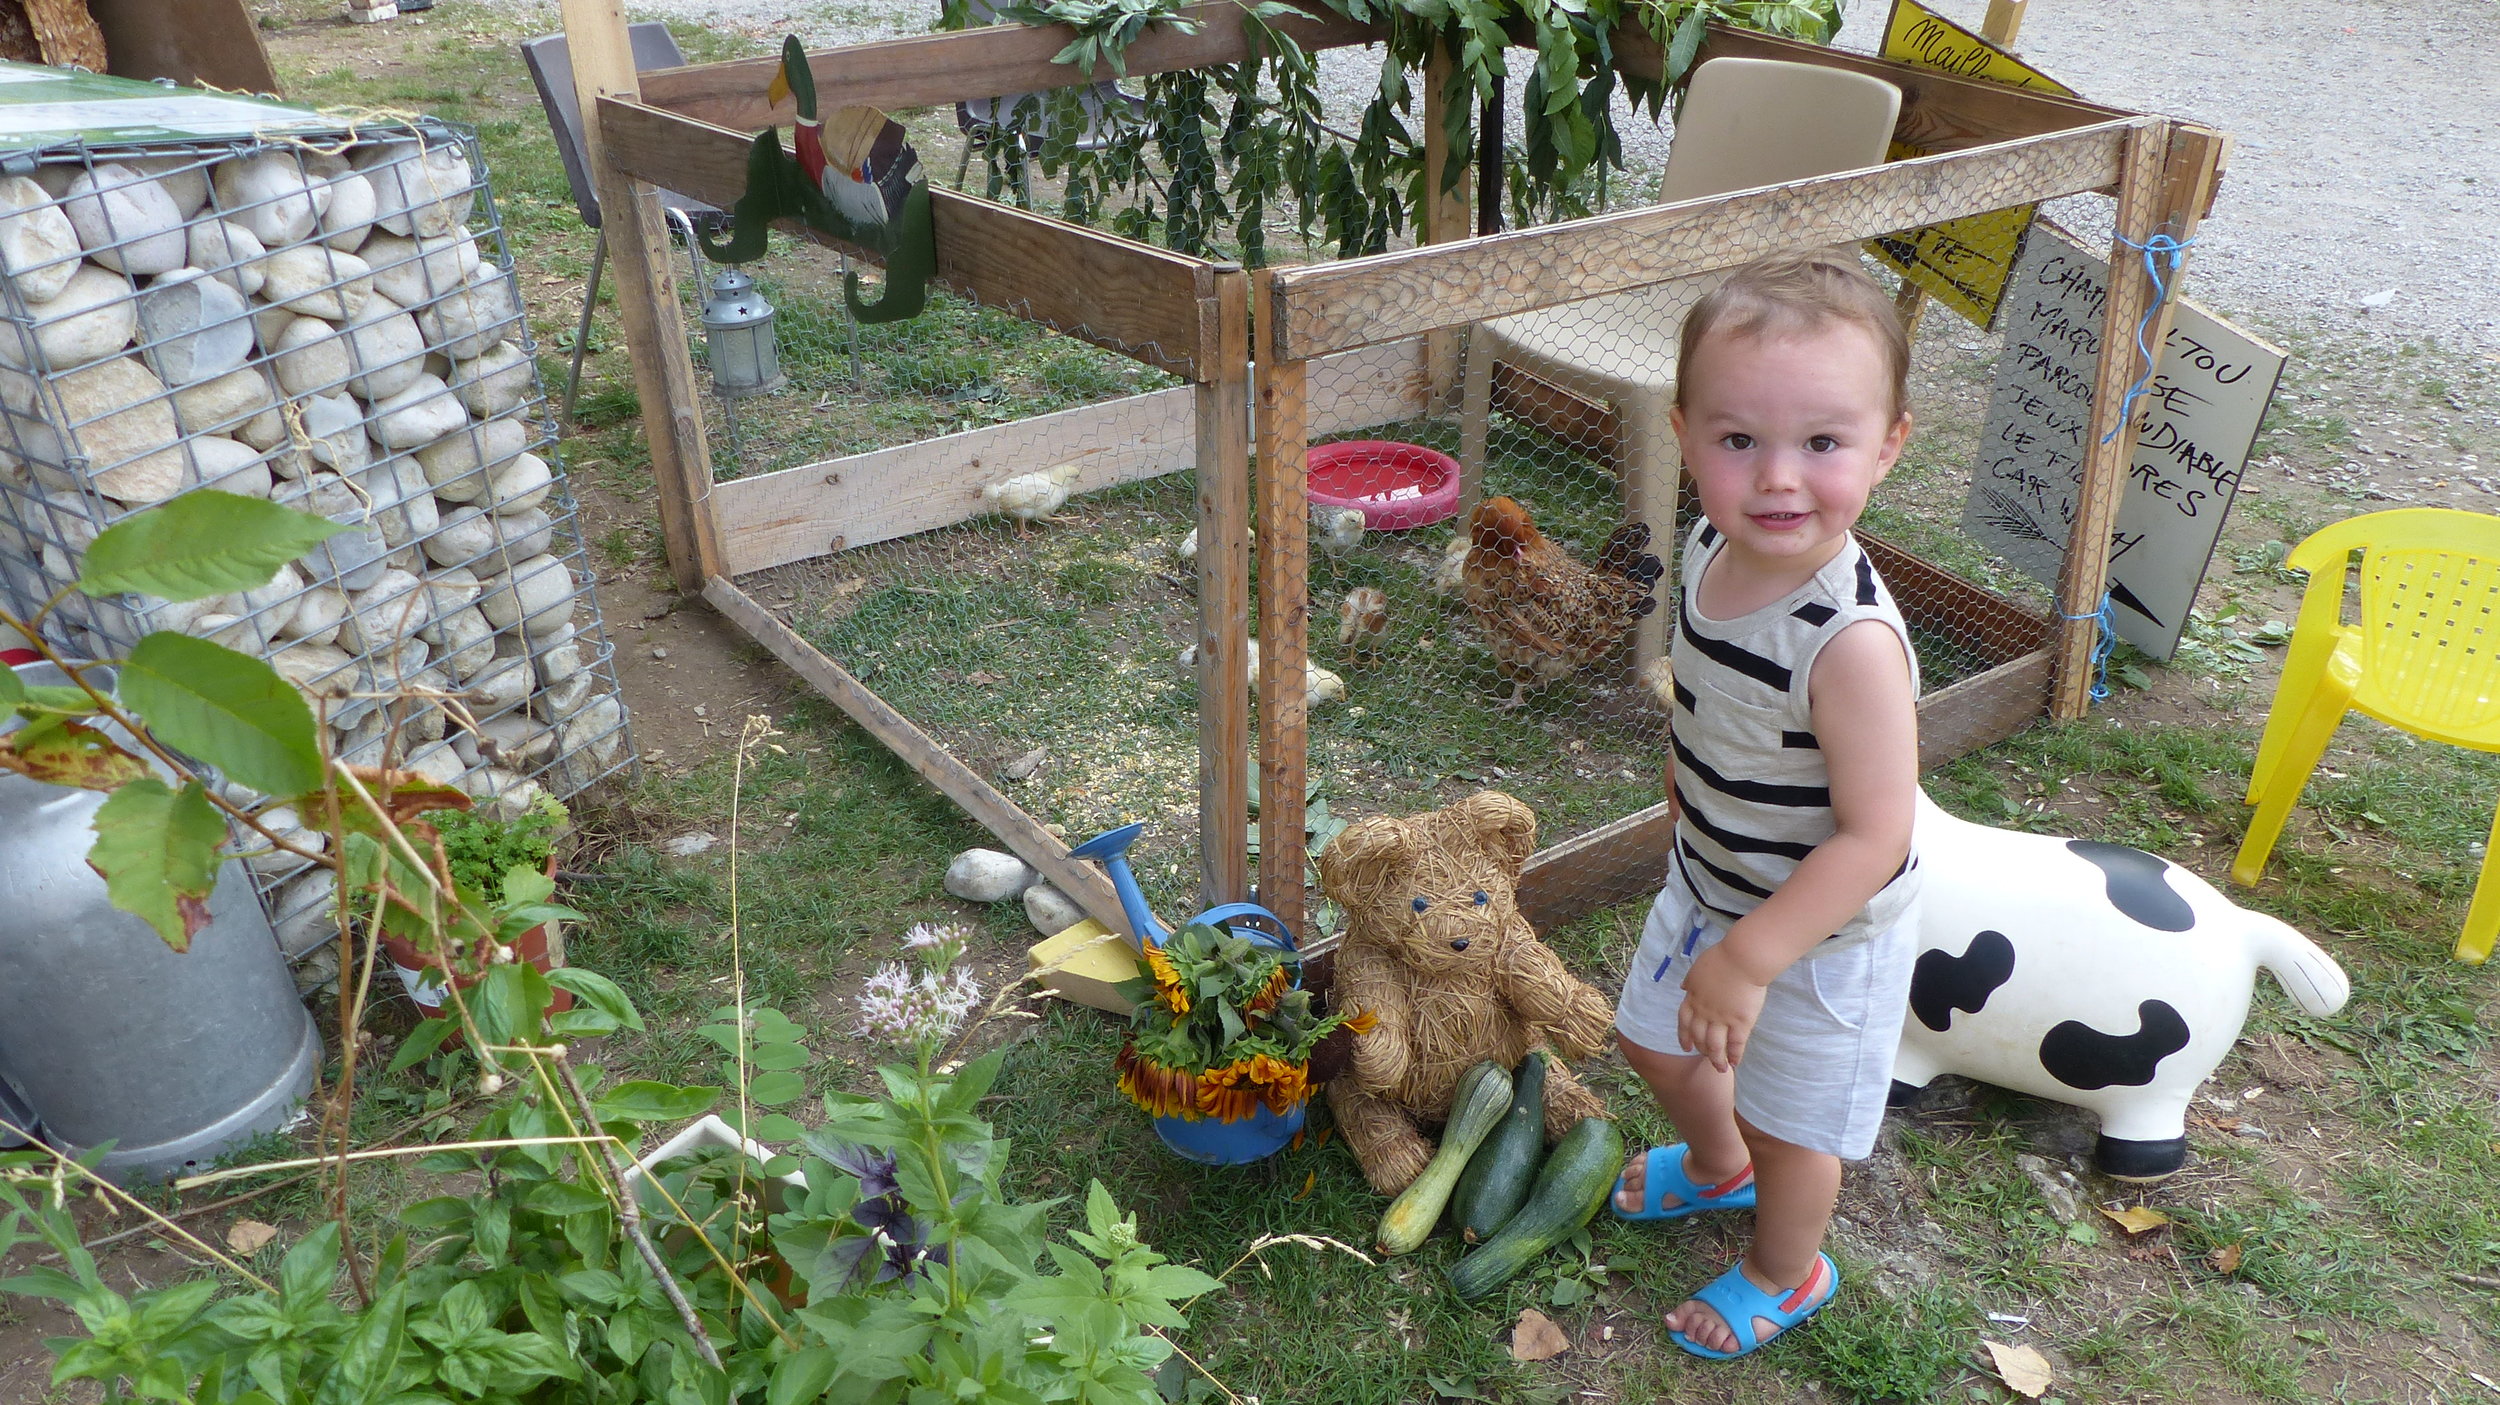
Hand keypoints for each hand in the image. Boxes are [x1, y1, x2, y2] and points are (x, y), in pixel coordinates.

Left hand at [1676, 945, 1767, 1072]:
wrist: (1742, 959)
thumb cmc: (1722, 958)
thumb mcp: (1698, 968)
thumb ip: (1690, 980)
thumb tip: (1683, 987)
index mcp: (1693, 998)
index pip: (1684, 1022)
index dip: (1684, 1036)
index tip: (1685, 1047)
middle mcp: (1705, 1012)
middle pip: (1699, 1037)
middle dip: (1701, 1050)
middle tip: (1706, 1057)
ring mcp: (1722, 1019)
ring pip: (1715, 1046)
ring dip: (1716, 1059)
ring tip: (1720, 1068)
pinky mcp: (1741, 1022)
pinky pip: (1735, 1044)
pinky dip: (1734, 1055)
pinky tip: (1735, 1063)